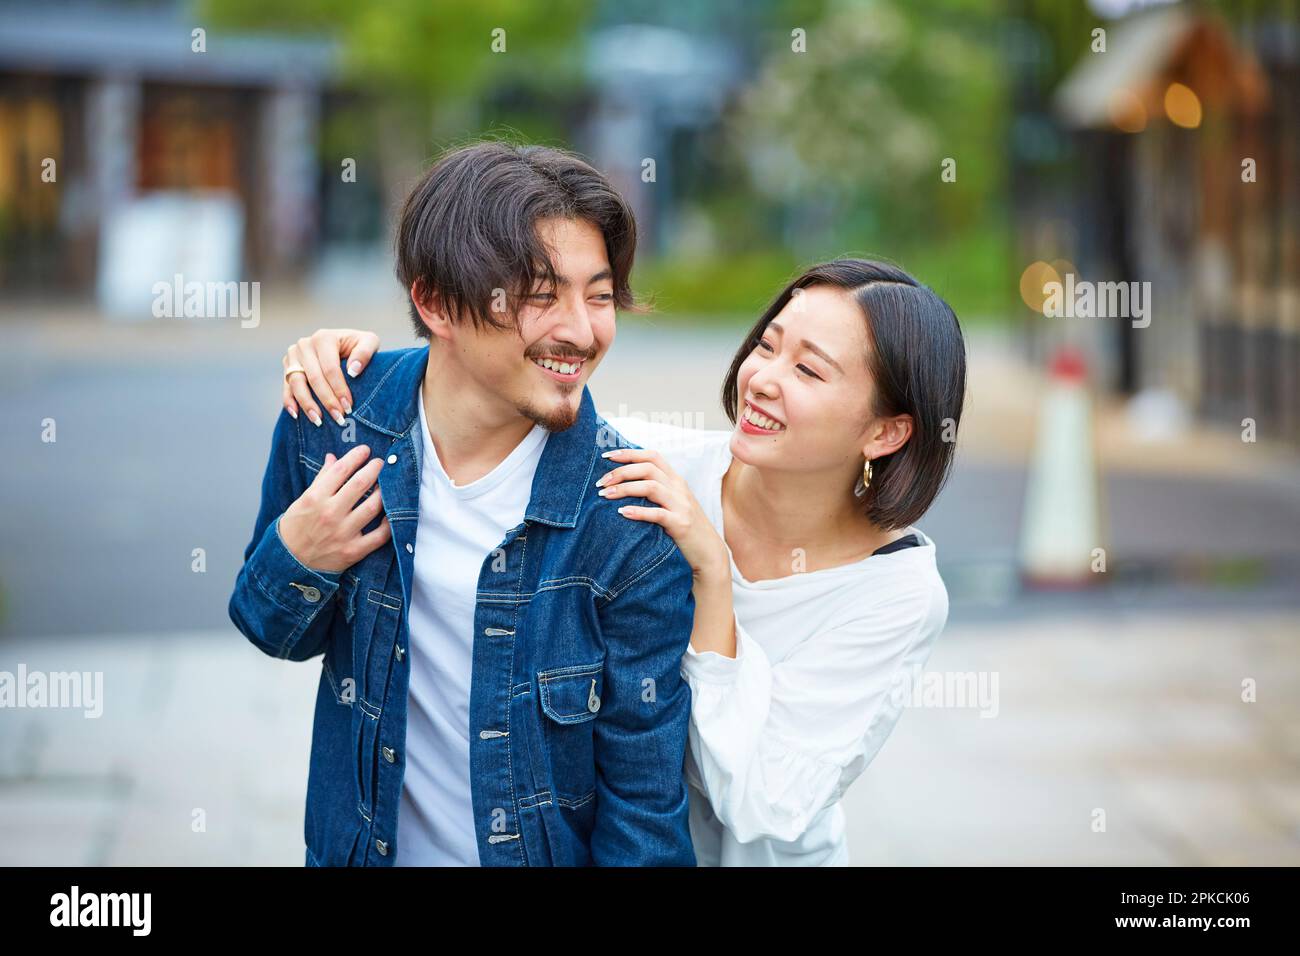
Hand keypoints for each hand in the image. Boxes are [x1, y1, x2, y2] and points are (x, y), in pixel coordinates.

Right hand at [278, 444, 390, 572]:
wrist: (289, 562)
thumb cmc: (296, 527)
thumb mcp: (303, 500)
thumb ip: (321, 479)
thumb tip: (333, 457)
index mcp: (315, 498)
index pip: (340, 470)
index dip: (356, 457)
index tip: (365, 450)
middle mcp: (330, 513)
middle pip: (360, 484)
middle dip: (374, 469)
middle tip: (381, 463)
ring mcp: (343, 533)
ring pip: (373, 507)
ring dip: (384, 492)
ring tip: (388, 484)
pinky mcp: (353, 551)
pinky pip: (379, 536)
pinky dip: (390, 524)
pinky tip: (393, 513)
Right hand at [283, 328, 381, 426]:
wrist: (343, 344)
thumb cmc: (357, 346)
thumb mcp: (368, 342)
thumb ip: (365, 352)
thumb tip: (353, 371)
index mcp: (324, 338)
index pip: (330, 368)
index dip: (339, 389)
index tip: (348, 407)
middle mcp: (304, 344)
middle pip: (314, 378)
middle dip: (327, 400)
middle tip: (338, 418)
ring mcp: (293, 356)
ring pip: (297, 383)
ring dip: (307, 404)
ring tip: (319, 421)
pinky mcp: (287, 367)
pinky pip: (286, 387)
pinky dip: (289, 401)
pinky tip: (296, 415)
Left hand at [597, 447, 728, 580]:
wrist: (709, 553)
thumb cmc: (685, 528)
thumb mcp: (673, 504)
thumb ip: (655, 491)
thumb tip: (624, 484)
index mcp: (676, 480)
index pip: (652, 456)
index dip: (629, 453)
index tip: (606, 457)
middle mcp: (679, 488)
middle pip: (648, 468)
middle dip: (621, 472)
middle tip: (600, 483)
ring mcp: (682, 506)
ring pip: (651, 487)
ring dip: (625, 488)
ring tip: (605, 496)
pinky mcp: (681, 524)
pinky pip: (658, 514)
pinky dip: (638, 511)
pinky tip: (622, 513)